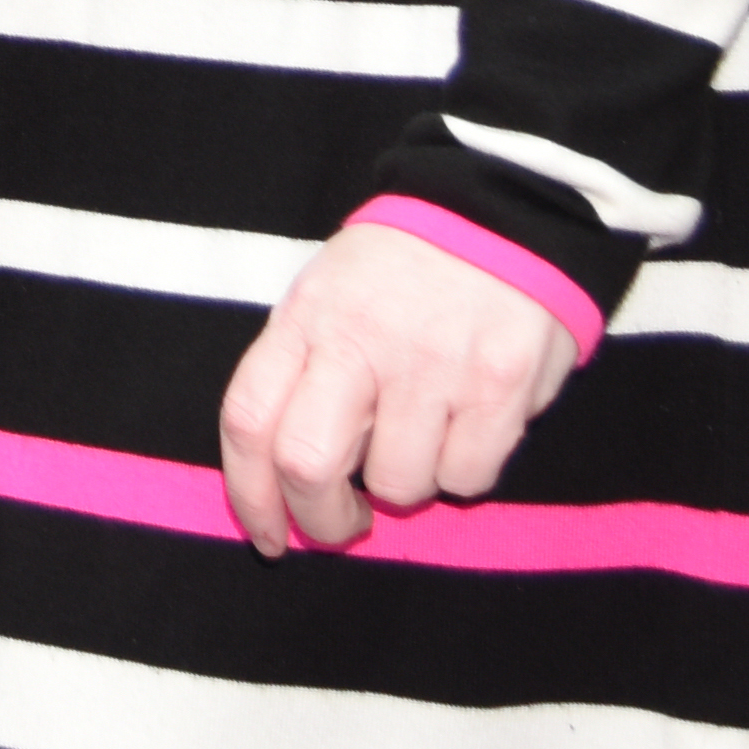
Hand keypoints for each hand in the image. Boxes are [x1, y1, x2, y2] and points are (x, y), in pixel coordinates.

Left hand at [216, 222, 577, 557]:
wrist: (501, 213)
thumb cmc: (401, 271)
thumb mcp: (327, 296)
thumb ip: (303, 373)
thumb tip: (290, 475)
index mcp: (306, 320)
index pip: (248, 420)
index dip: (249, 495)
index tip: (267, 535)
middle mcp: (361, 342)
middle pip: (309, 465)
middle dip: (322, 520)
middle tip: (344, 523)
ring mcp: (433, 364)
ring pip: (398, 484)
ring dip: (407, 485)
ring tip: (419, 439)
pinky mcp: (501, 383)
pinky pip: (469, 476)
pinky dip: (465, 472)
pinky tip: (467, 428)